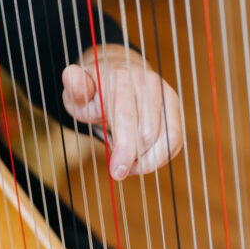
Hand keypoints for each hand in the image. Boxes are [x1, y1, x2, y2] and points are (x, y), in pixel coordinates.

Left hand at [61, 45, 182, 180]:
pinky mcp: (174, 106)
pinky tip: (144, 160)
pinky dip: (161, 158)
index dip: (124, 150)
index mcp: (121, 78)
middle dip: (132, 158)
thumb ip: (74, 86)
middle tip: (116, 165)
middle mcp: (148, 83)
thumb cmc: (94, 91)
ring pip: (167, 140)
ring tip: (130, 164)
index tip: (117, 173)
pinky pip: (176, 140)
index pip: (126, 119)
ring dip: (148, 161)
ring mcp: (165, 93)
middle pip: (147, 135)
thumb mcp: (76, 90)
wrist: (117, 75)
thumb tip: (73, 79)